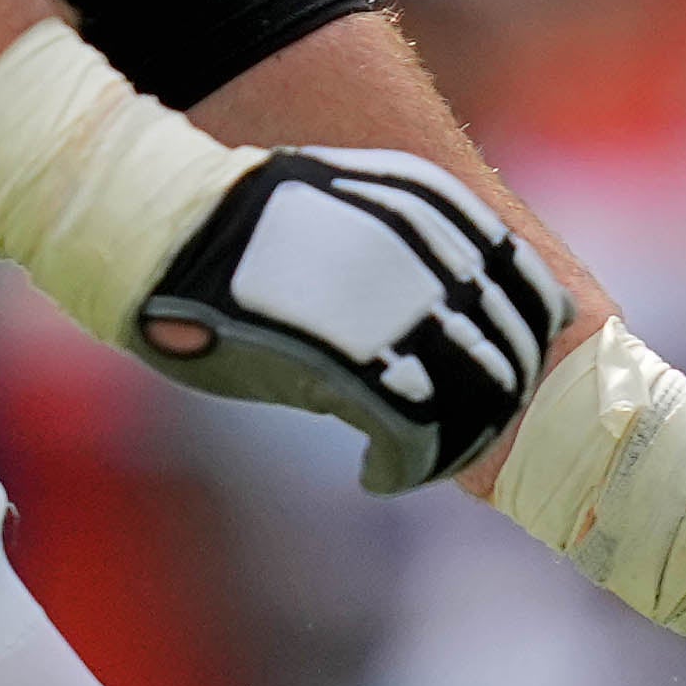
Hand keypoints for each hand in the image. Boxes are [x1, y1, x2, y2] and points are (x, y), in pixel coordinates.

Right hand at [130, 144, 567, 493]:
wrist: (158, 229)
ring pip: (477, 401)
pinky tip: (378, 475)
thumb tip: (451, 327)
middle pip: (509, 351)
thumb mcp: (344, 213)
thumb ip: (408, 253)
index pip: (526, 286)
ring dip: (457, 444)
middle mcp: (432, 258)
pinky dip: (407, 469)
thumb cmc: (231, 229)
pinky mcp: (358, 368)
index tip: (505, 376)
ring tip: (419, 457)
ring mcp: (401, 312)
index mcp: (434, 211)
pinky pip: (419, 439)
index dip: (525, 341)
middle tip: (461, 433)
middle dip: (494, 404)